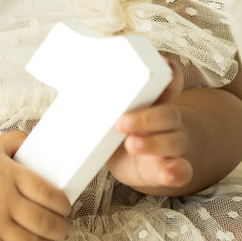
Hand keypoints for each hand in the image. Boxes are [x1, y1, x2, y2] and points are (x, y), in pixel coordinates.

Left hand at [107, 57, 192, 190]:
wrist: (134, 159)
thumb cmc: (117, 128)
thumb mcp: (107, 108)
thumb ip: (94, 95)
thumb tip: (58, 74)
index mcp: (152, 98)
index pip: (170, 78)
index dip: (169, 71)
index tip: (161, 68)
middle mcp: (166, 119)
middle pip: (169, 113)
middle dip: (146, 118)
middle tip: (120, 122)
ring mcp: (171, 144)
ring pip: (175, 140)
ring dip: (155, 143)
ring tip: (132, 144)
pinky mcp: (169, 168)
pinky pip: (183, 169)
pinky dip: (177, 170)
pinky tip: (167, 172)